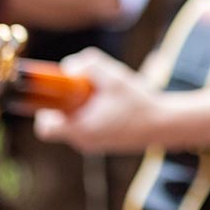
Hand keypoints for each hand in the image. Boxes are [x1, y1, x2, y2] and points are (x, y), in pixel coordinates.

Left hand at [34, 48, 160, 152]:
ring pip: (74, 124)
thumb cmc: (140, 103)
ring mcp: (94, 144)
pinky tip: (113, 104)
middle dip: (68, 103)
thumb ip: (89, 65)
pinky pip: (88, 127)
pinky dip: (93, 114)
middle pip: (59, 122)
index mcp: (82, 129)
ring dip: (82, 108)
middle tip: (85, 89)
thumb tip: (70, 66)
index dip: (44, 109)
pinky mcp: (104, 143)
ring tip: (105, 96)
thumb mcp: (115, 77)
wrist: (165, 124)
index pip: (44, 127)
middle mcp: (84, 141)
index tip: (58, 93)